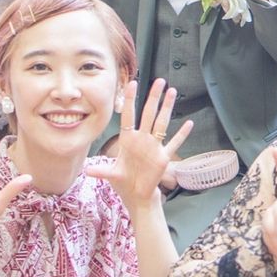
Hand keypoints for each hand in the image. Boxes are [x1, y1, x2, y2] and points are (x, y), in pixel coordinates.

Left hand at [86, 78, 193, 208]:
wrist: (136, 195)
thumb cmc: (123, 182)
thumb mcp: (112, 174)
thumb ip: (102, 171)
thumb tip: (86, 171)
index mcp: (128, 140)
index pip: (129, 115)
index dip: (131, 100)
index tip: (133, 83)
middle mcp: (142, 139)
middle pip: (149, 113)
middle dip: (154, 97)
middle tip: (159, 81)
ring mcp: (154, 146)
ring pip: (162, 122)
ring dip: (167, 108)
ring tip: (172, 92)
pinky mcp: (163, 157)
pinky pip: (174, 143)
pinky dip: (181, 135)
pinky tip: (189, 124)